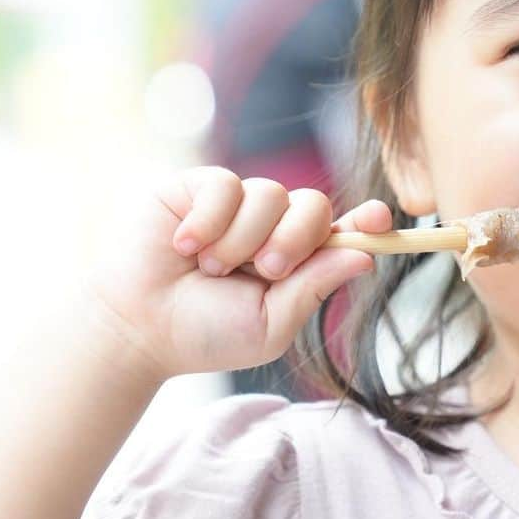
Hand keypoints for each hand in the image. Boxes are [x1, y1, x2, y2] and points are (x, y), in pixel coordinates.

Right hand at [84, 166, 388, 380]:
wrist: (138, 326)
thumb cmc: (206, 332)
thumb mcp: (271, 324)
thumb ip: (314, 288)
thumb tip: (365, 257)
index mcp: (299, 260)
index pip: (343, 232)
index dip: (366, 222)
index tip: (380, 219)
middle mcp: (273, 227)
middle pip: (314, 206)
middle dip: (298, 239)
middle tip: (266, 271)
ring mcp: (238, 205)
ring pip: (270, 195)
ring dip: (243, 240)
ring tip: (210, 270)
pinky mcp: (199, 187)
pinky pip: (226, 185)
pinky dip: (209, 222)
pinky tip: (183, 247)